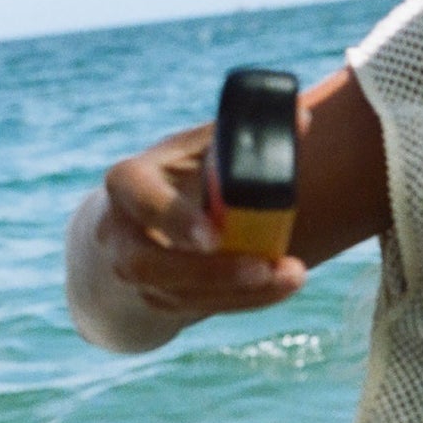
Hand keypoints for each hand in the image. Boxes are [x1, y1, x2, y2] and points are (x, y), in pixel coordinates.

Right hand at [101, 123, 306, 317]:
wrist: (133, 229)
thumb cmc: (175, 179)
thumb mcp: (193, 151)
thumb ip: (238, 138)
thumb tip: (301, 115)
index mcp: (127, 184)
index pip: (142, 201)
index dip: (175, 220)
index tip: (213, 236)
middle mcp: (120, 235)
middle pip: (156, 264)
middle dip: (213, 271)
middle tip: (265, 268)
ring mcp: (136, 276)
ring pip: (183, 294)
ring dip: (242, 290)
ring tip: (291, 275)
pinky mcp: (160, 303)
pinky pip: (204, 307)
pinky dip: (246, 299)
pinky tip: (281, 286)